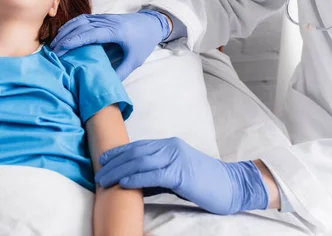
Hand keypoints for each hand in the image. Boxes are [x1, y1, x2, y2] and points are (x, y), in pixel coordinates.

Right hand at [50, 10, 169, 79]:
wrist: (152, 24)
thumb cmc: (144, 43)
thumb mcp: (134, 61)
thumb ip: (120, 73)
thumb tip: (105, 85)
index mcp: (116, 32)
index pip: (90, 34)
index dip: (74, 40)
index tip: (61, 49)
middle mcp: (108, 22)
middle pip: (82, 26)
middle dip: (66, 37)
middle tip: (53, 51)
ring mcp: (104, 17)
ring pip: (80, 21)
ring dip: (66, 31)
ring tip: (55, 44)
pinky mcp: (102, 17)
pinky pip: (83, 19)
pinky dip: (72, 26)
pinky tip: (64, 34)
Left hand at [94, 138, 269, 214]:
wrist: (232, 186)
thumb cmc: (204, 183)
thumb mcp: (177, 175)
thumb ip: (157, 175)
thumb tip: (134, 182)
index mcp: (170, 145)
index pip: (138, 146)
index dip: (118, 152)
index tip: (103, 159)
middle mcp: (171, 147)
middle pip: (135, 151)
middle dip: (114, 161)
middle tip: (99, 172)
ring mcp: (177, 158)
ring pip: (140, 160)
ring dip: (119, 170)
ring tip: (105, 179)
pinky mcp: (182, 173)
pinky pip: (153, 174)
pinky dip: (136, 177)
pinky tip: (124, 182)